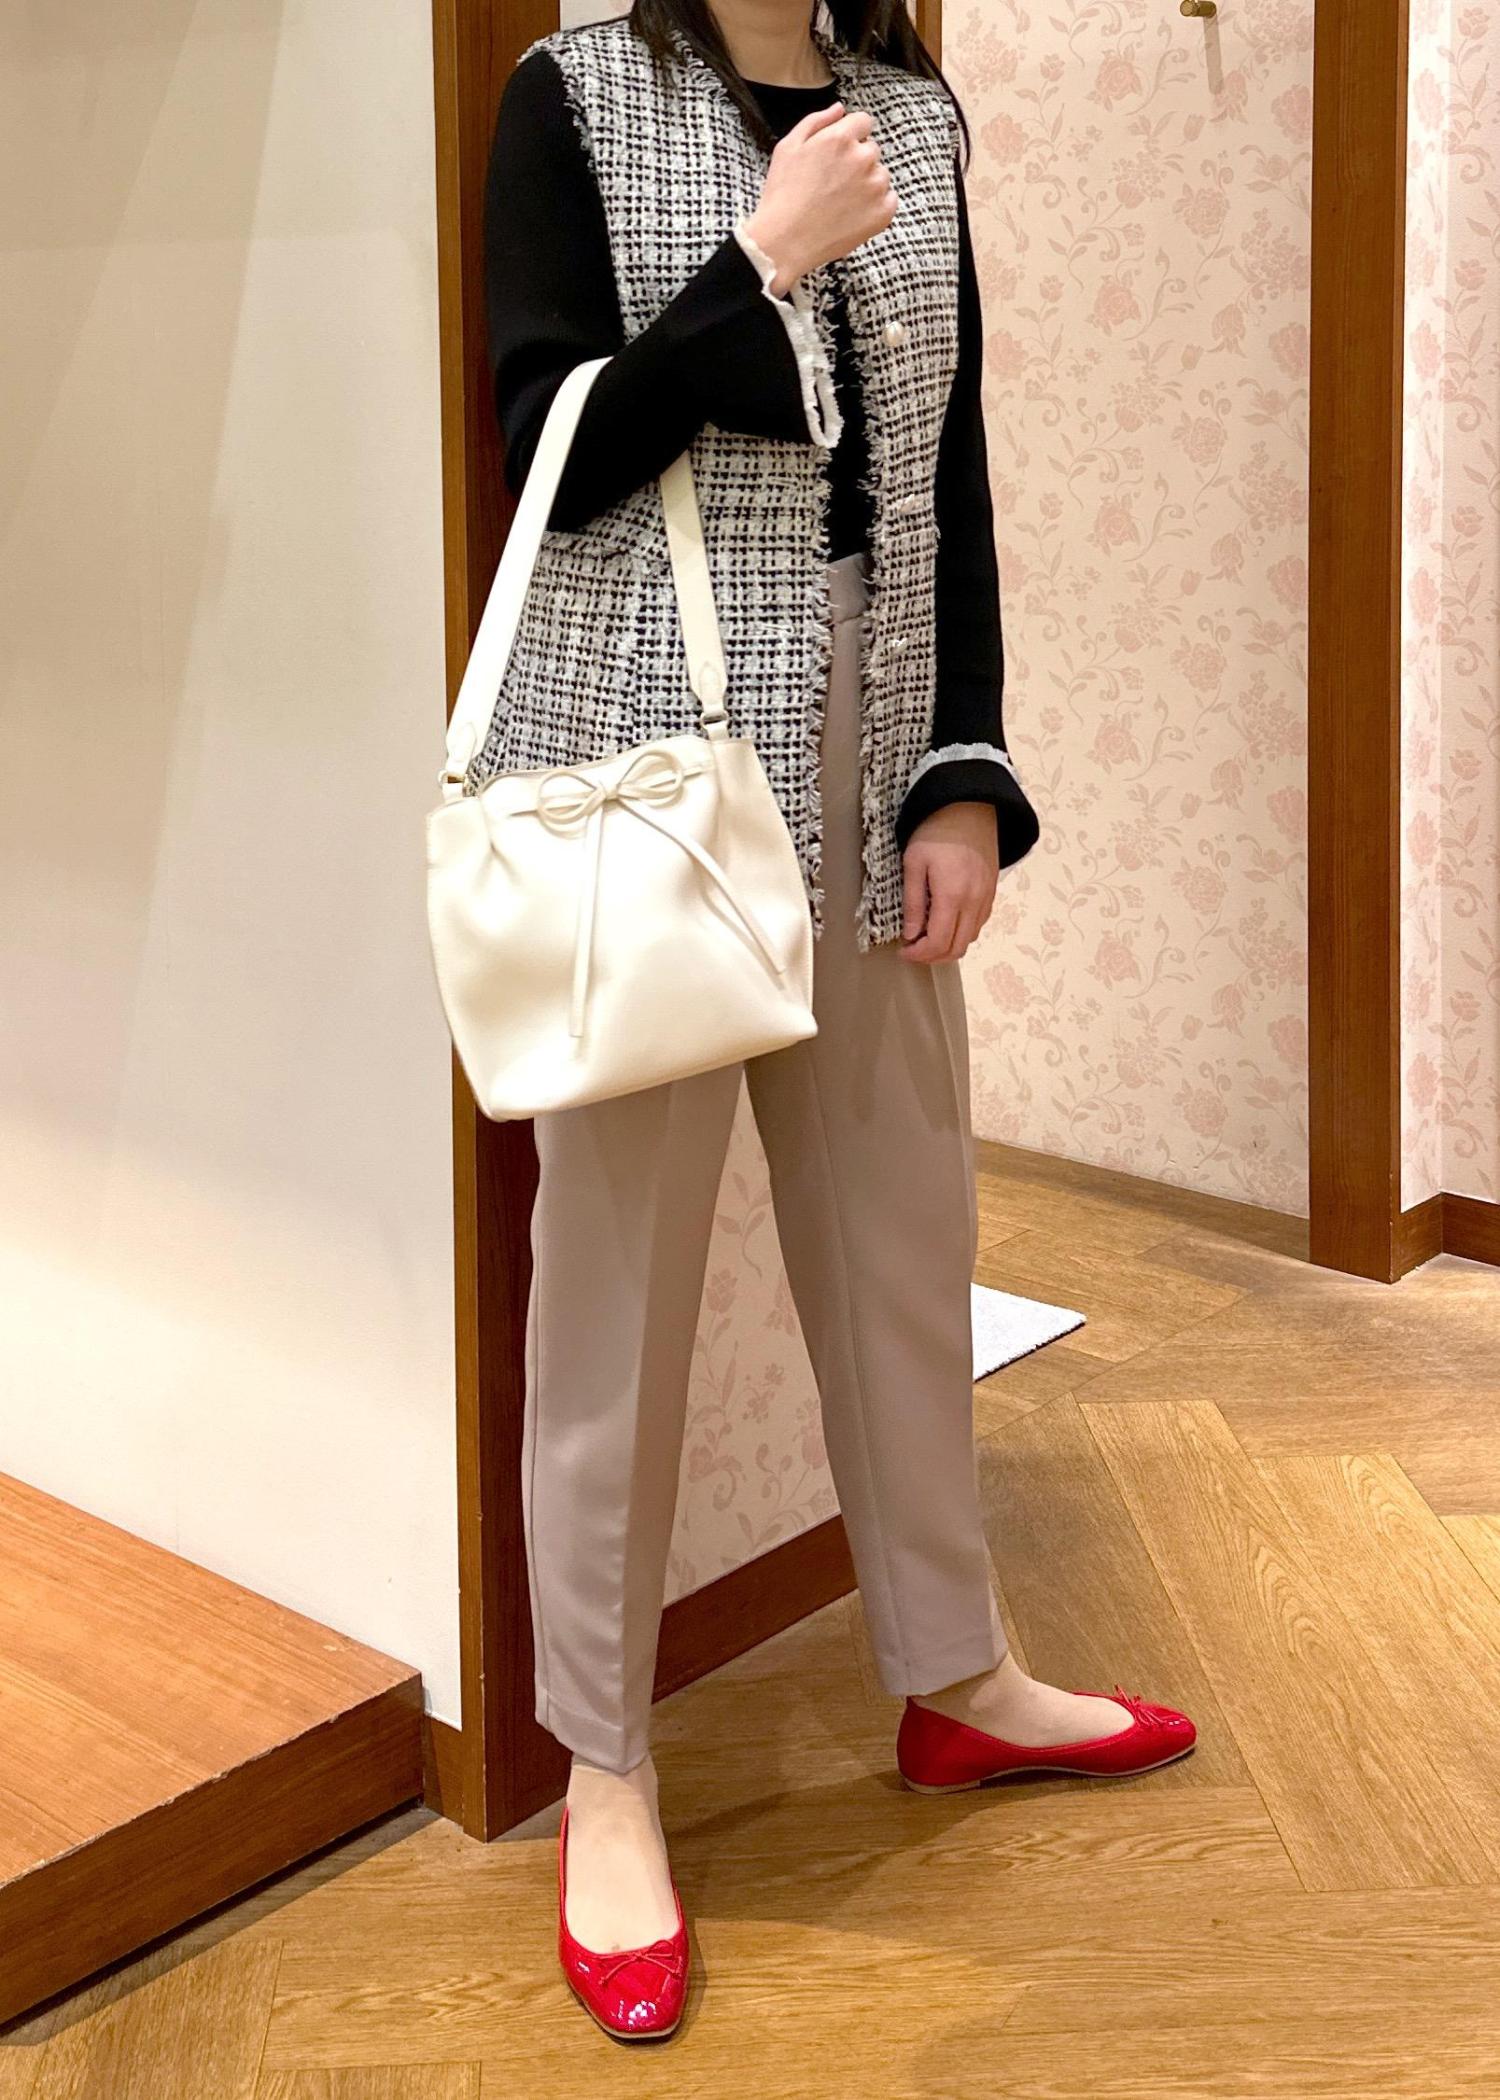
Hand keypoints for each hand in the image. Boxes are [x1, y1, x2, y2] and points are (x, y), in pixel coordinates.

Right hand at [742, 103, 897, 294]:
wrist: (784, 242)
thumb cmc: (782, 195)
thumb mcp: (788, 146)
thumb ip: (817, 121)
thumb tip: (839, 110)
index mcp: (841, 137)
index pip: (864, 121)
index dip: (851, 135)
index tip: (840, 152)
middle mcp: (863, 158)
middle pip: (872, 149)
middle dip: (857, 160)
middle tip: (834, 182)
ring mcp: (876, 186)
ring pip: (880, 175)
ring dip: (867, 183)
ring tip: (840, 201)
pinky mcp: (883, 213)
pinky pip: (889, 199)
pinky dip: (876, 205)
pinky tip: (852, 213)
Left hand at [900, 803, 998, 964]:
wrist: (969, 808)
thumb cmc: (936, 831)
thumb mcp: (913, 863)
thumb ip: (912, 903)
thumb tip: (910, 935)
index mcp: (952, 895)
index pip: (938, 943)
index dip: (919, 955)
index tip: (904, 951)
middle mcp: (974, 902)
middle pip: (956, 948)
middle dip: (932, 957)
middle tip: (913, 949)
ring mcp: (986, 898)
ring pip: (970, 939)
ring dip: (948, 946)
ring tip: (926, 937)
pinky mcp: (992, 892)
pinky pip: (978, 925)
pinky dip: (961, 933)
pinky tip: (945, 923)